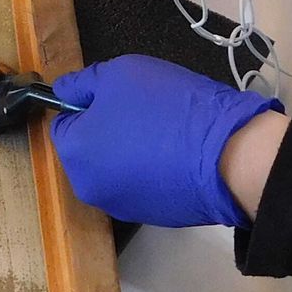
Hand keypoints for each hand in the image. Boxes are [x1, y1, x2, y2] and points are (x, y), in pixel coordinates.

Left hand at [47, 56, 282, 228]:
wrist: (229, 155)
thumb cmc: (168, 108)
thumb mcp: (121, 74)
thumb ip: (83, 83)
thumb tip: (62, 92)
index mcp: (75, 154)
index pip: (62, 122)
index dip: (87, 104)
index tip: (117, 95)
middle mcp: (89, 187)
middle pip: (89, 149)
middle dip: (108, 130)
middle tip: (144, 110)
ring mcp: (122, 207)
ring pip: (116, 168)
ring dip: (130, 151)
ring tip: (165, 133)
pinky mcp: (152, 217)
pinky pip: (142, 185)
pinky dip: (152, 171)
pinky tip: (177, 156)